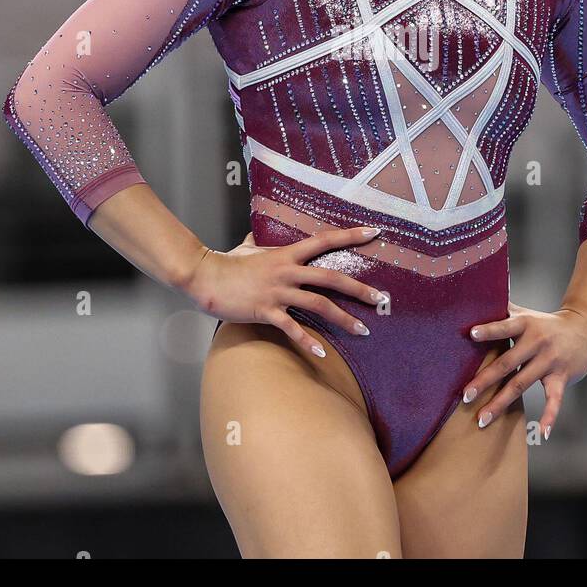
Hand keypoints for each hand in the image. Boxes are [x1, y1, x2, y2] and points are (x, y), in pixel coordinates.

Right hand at [183, 225, 387, 357]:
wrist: (205, 277)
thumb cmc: (226, 262)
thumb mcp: (247, 248)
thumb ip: (258, 242)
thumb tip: (256, 234)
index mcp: (286, 254)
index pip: (325, 240)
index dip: (350, 236)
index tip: (374, 233)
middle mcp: (287, 271)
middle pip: (331, 277)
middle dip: (359, 289)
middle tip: (381, 299)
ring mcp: (277, 292)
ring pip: (318, 304)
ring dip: (344, 319)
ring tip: (363, 330)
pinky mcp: (266, 311)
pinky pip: (292, 328)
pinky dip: (308, 341)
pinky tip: (322, 353)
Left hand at [461, 302, 586, 439]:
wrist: (585, 329)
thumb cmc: (545, 324)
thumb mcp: (526, 314)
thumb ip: (502, 309)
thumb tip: (474, 300)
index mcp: (525, 324)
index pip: (505, 326)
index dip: (489, 330)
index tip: (471, 334)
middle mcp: (537, 342)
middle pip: (507, 362)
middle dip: (485, 379)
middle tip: (465, 395)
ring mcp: (550, 361)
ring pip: (522, 384)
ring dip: (501, 403)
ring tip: (482, 419)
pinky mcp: (562, 377)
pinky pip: (555, 399)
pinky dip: (550, 416)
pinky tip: (542, 432)